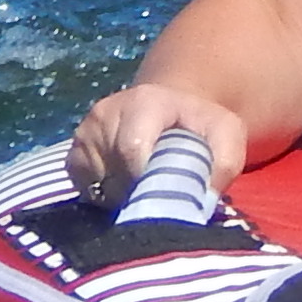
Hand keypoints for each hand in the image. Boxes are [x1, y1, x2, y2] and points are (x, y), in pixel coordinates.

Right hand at [67, 80, 248, 206]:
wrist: (172, 111)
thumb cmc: (200, 126)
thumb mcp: (227, 134)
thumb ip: (225, 163)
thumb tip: (202, 200)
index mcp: (144, 102)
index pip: (132, 147)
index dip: (146, 177)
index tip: (163, 192)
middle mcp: (106, 111)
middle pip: (116, 171)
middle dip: (138, 191)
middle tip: (160, 192)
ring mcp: (86, 132)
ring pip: (101, 184)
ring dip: (125, 196)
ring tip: (147, 185)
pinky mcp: (74, 152)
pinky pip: (86, 189)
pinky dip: (108, 196)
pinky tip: (128, 184)